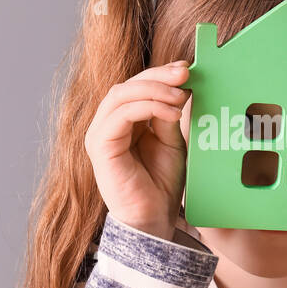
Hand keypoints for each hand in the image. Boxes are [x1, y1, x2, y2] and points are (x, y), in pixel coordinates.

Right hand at [84, 60, 191, 239]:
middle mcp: (106, 125)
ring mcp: (100, 134)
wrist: (154, 219)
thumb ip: (169, 114)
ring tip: (180, 98)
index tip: (186, 69)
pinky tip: (171, 113)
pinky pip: (121, 115)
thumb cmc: (161, 184)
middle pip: (127, 85)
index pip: (135, 86)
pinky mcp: (100, 146)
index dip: (160, 73)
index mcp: (121, 122)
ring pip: (121, 94)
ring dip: (154, 90)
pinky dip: (148, 107)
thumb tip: (181, 84)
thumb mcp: (172, 141)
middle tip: (185, 74)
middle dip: (158, 76)